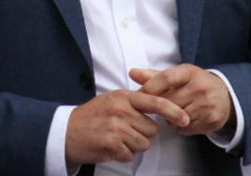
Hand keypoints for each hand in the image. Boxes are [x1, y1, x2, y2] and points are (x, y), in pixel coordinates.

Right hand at [65, 89, 189, 164]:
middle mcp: (121, 111)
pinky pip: (130, 155)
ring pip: (143, 144)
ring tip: (117, 139)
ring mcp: (116, 128)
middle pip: (151, 129)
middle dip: (142, 134)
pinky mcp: (110, 145)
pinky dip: (122, 154)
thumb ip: (135, 100)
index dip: (174, 111)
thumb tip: (160, 100)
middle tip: (125, 131)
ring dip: (133, 145)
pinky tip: (111, 147)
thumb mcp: (113, 99)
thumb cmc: (92, 115)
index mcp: (124, 97)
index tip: (185, 118)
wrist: (65, 132)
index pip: (156, 102)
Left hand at [130, 64, 234, 136]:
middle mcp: (200, 86)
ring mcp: (207, 103)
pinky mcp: (212, 119)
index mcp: (190, 72)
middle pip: (168, 101)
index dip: (149, 88)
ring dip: (172, 118)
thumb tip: (132, 72)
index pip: (164, 78)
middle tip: (164, 106)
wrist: (226, 96)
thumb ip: (154, 76)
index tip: (141, 96)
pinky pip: (186, 128)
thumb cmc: (196, 84)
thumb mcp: (179, 76)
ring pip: (176, 117)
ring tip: (179, 110)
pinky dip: (182, 127)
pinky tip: (188, 118)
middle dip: (162, 106)